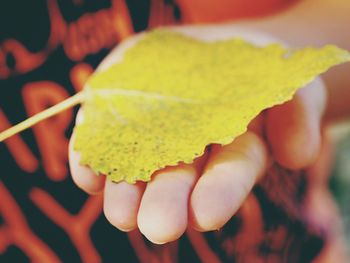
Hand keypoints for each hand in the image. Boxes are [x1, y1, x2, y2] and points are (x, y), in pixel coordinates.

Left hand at [68, 25, 326, 243]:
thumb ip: (297, 112)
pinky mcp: (122, 111)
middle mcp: (190, 148)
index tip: (207, 215)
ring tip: (121, 214)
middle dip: (168, 201)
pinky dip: (94, 154)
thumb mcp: (289, 79)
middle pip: (178, 177)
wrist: (217, 52)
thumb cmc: (258, 70)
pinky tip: (88, 174)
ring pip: (137, 166)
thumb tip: (298, 154)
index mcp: (233, 146)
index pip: (230, 171)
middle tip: (158, 226)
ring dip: (126, 190)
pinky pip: (104, 135)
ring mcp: (152, 131)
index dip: (221, 191)